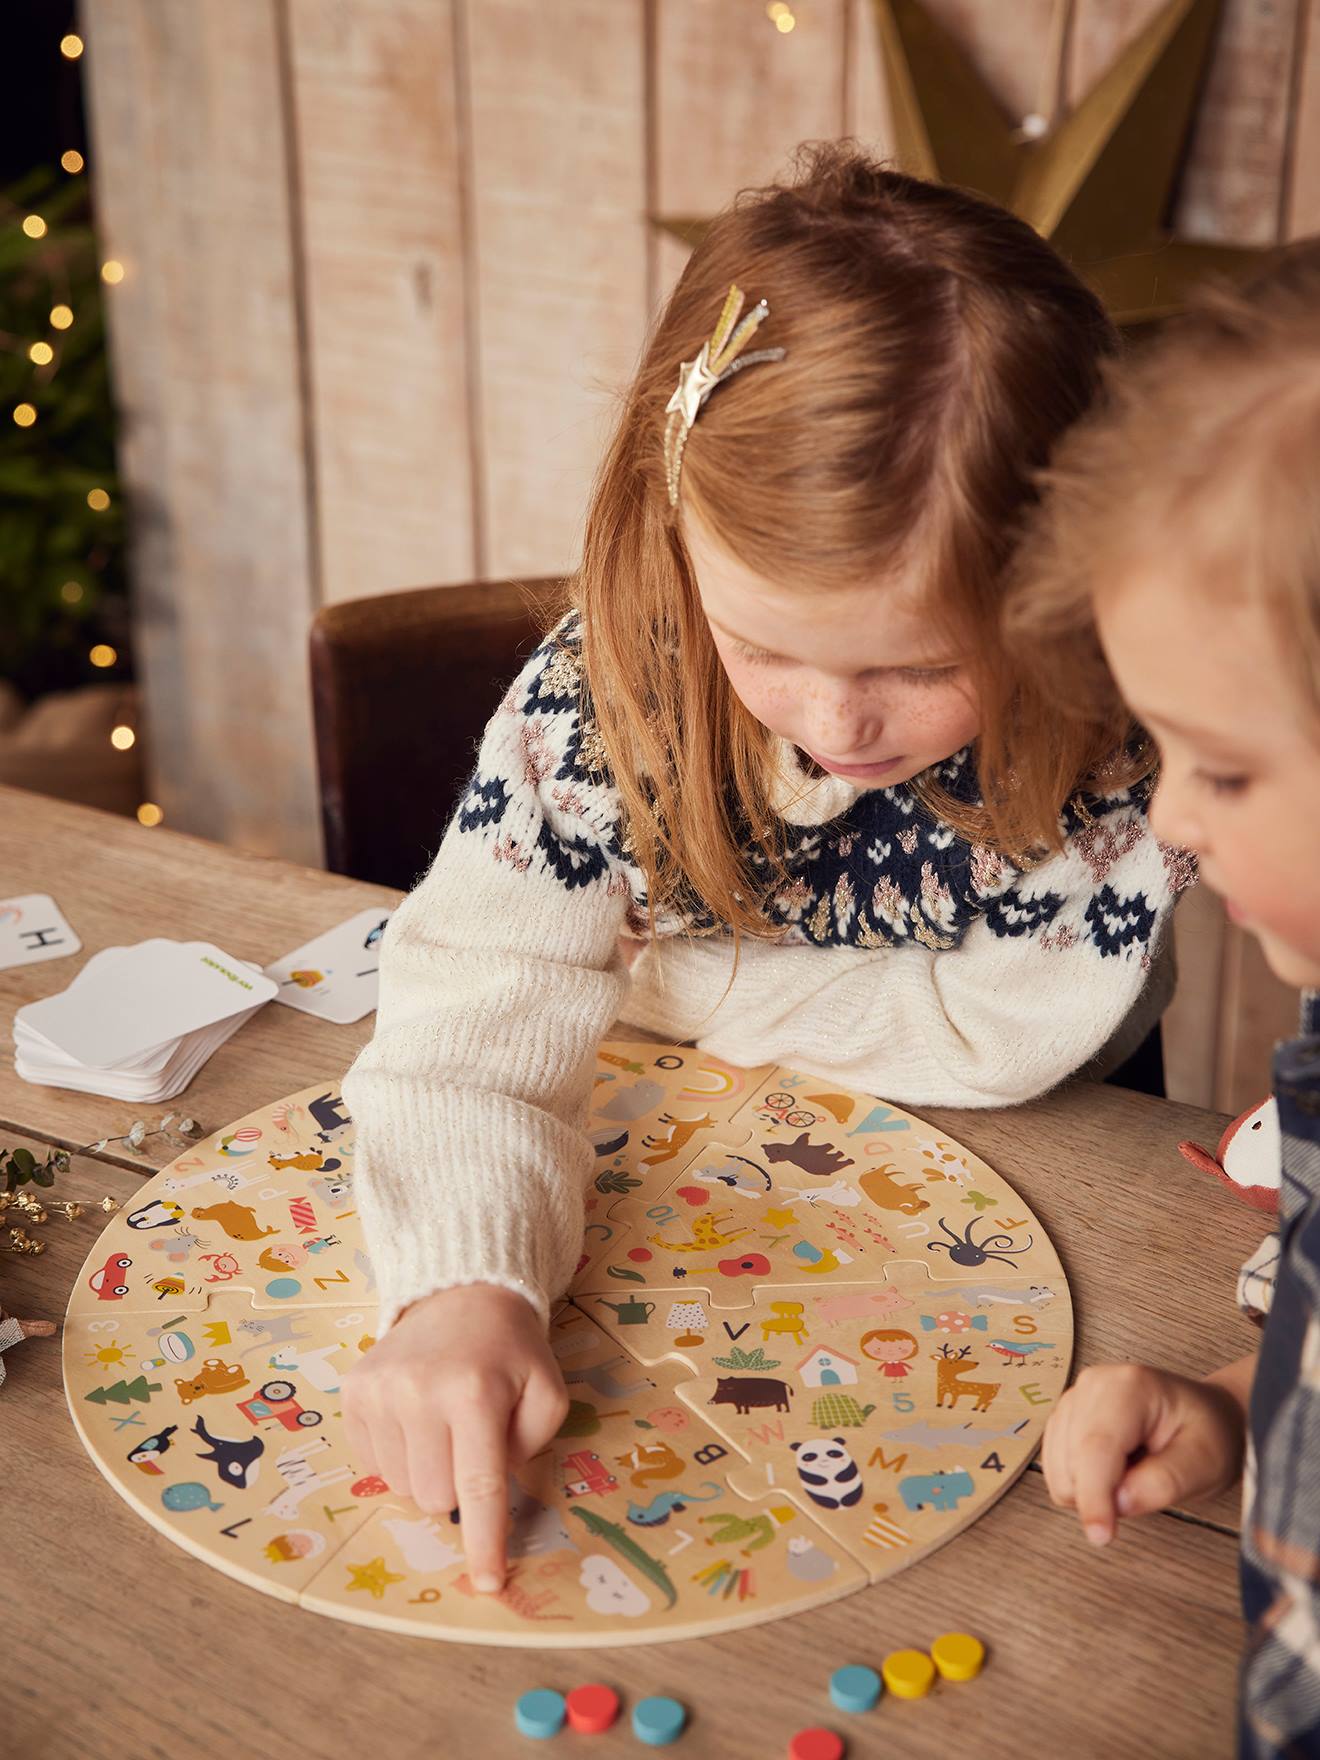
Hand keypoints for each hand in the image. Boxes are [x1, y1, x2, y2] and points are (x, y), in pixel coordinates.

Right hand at [341, 1282, 569, 1592]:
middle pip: (434, 1497)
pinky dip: (398, 1456)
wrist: (461, 1293)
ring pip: (400, 1486)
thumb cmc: (511, 1351)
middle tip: (471, 1448)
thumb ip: (530, 1448)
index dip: (484, 1541)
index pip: (478, 1485)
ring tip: (443, 1428)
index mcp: (476, 1393)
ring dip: (426, 1474)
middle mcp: (420, 1392)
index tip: (488, 1584)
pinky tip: (415, 1419)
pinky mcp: (354, 1391)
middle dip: (457, 1490)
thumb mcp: (547, 1391)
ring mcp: (379, 1391)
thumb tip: (488, 1495)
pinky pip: (372, 1463)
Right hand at [1042, 1358, 1251, 1545]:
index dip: (1094, 1495)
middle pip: (1072, 1460)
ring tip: (1134, 1474)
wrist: (1204, 1416)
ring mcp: (1074, 1398)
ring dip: (1091, 1490)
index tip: (1101, 1535)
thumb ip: (1165, 1482)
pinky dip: (1082, 1484)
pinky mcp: (1064, 1417)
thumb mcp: (1206, 1462)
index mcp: (1130, 1387)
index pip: (1097, 1447)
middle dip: (1100, 1494)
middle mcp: (1093, 1385)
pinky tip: (1115, 1471)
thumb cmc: (1208, 1434)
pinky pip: (1056, 1469)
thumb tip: (1120, 1503)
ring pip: (1059, 1469)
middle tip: (1148, 1488)